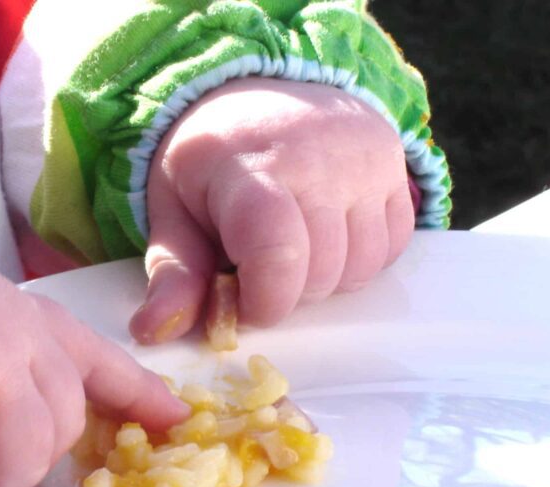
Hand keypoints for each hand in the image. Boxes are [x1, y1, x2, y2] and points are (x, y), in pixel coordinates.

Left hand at [130, 78, 414, 342]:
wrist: (256, 90)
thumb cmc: (209, 164)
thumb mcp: (172, 213)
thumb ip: (172, 276)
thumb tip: (153, 333)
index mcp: (250, 169)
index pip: (278, 255)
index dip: (263, 302)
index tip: (241, 302)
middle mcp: (317, 158)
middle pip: (320, 274)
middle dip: (286, 294)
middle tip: (257, 268)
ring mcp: (364, 159)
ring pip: (360, 268)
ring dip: (326, 282)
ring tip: (291, 251)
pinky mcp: (395, 164)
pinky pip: (392, 248)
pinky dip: (360, 261)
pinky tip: (327, 237)